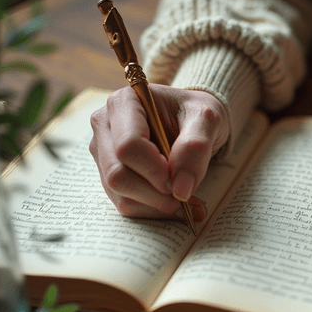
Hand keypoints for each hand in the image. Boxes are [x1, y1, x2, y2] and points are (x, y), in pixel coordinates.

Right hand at [89, 85, 228, 220]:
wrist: (192, 119)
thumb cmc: (196, 112)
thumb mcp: (207, 118)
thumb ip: (196, 146)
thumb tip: (180, 189)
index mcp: (124, 103)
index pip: (128, 146)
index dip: (155, 170)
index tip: (180, 178)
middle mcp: (105, 125)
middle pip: (117, 174)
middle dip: (154, 192)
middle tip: (184, 193)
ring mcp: (103, 151)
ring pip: (118, 193)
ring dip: (155, 204)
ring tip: (186, 200)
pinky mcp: (109, 173)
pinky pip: (124, 202)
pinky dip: (152, 209)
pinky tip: (174, 203)